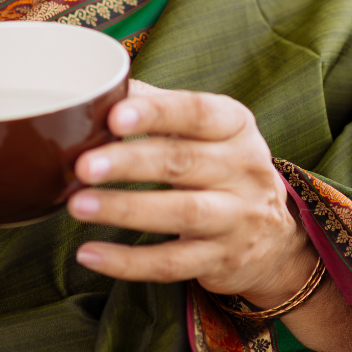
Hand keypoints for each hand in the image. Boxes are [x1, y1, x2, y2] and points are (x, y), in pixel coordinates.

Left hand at [67, 80, 316, 307]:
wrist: (273, 237)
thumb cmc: (220, 166)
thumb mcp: (206, 130)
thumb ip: (158, 107)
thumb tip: (100, 89)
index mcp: (236, 126)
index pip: (197, 113)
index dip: (156, 115)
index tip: (114, 117)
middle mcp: (244, 169)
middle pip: (183, 162)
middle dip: (130, 163)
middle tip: (83, 165)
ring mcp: (237, 218)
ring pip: (180, 213)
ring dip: (125, 209)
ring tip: (77, 205)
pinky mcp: (221, 260)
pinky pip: (172, 263)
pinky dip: (128, 262)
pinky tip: (89, 253)